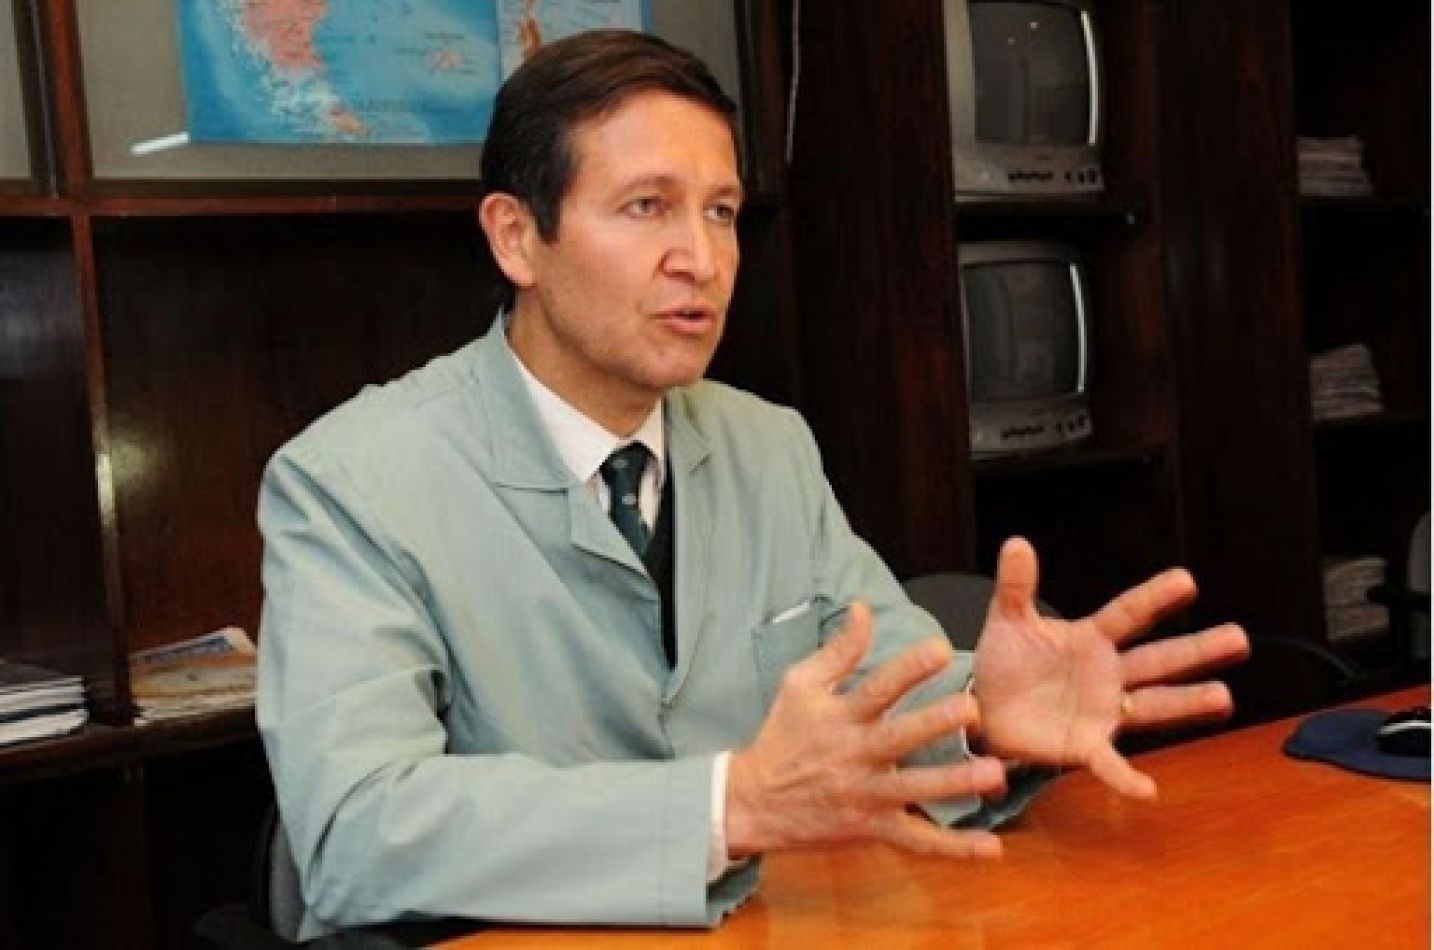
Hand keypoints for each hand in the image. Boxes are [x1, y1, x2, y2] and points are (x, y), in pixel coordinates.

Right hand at [726, 602, 1007, 859]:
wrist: (753, 802)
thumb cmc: (782, 736)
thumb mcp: (800, 685)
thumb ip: (839, 651)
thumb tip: (863, 608)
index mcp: (840, 717)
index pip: (876, 688)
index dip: (908, 668)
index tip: (940, 649)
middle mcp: (855, 755)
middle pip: (899, 738)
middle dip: (935, 723)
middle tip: (973, 709)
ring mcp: (866, 795)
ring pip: (915, 790)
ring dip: (954, 784)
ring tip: (993, 774)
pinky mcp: (873, 829)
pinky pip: (917, 841)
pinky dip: (954, 848)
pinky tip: (990, 848)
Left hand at [973, 537, 1249, 798]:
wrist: (984, 708)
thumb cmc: (1005, 661)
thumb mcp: (1008, 620)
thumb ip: (1016, 586)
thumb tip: (1016, 543)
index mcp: (1090, 639)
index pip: (1127, 614)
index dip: (1153, 598)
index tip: (1186, 580)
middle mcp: (1108, 674)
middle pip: (1158, 660)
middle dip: (1197, 650)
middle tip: (1239, 638)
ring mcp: (1103, 711)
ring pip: (1153, 706)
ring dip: (1186, 703)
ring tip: (1224, 698)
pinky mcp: (1086, 745)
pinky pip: (1110, 763)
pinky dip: (1126, 777)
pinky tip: (1147, 790)